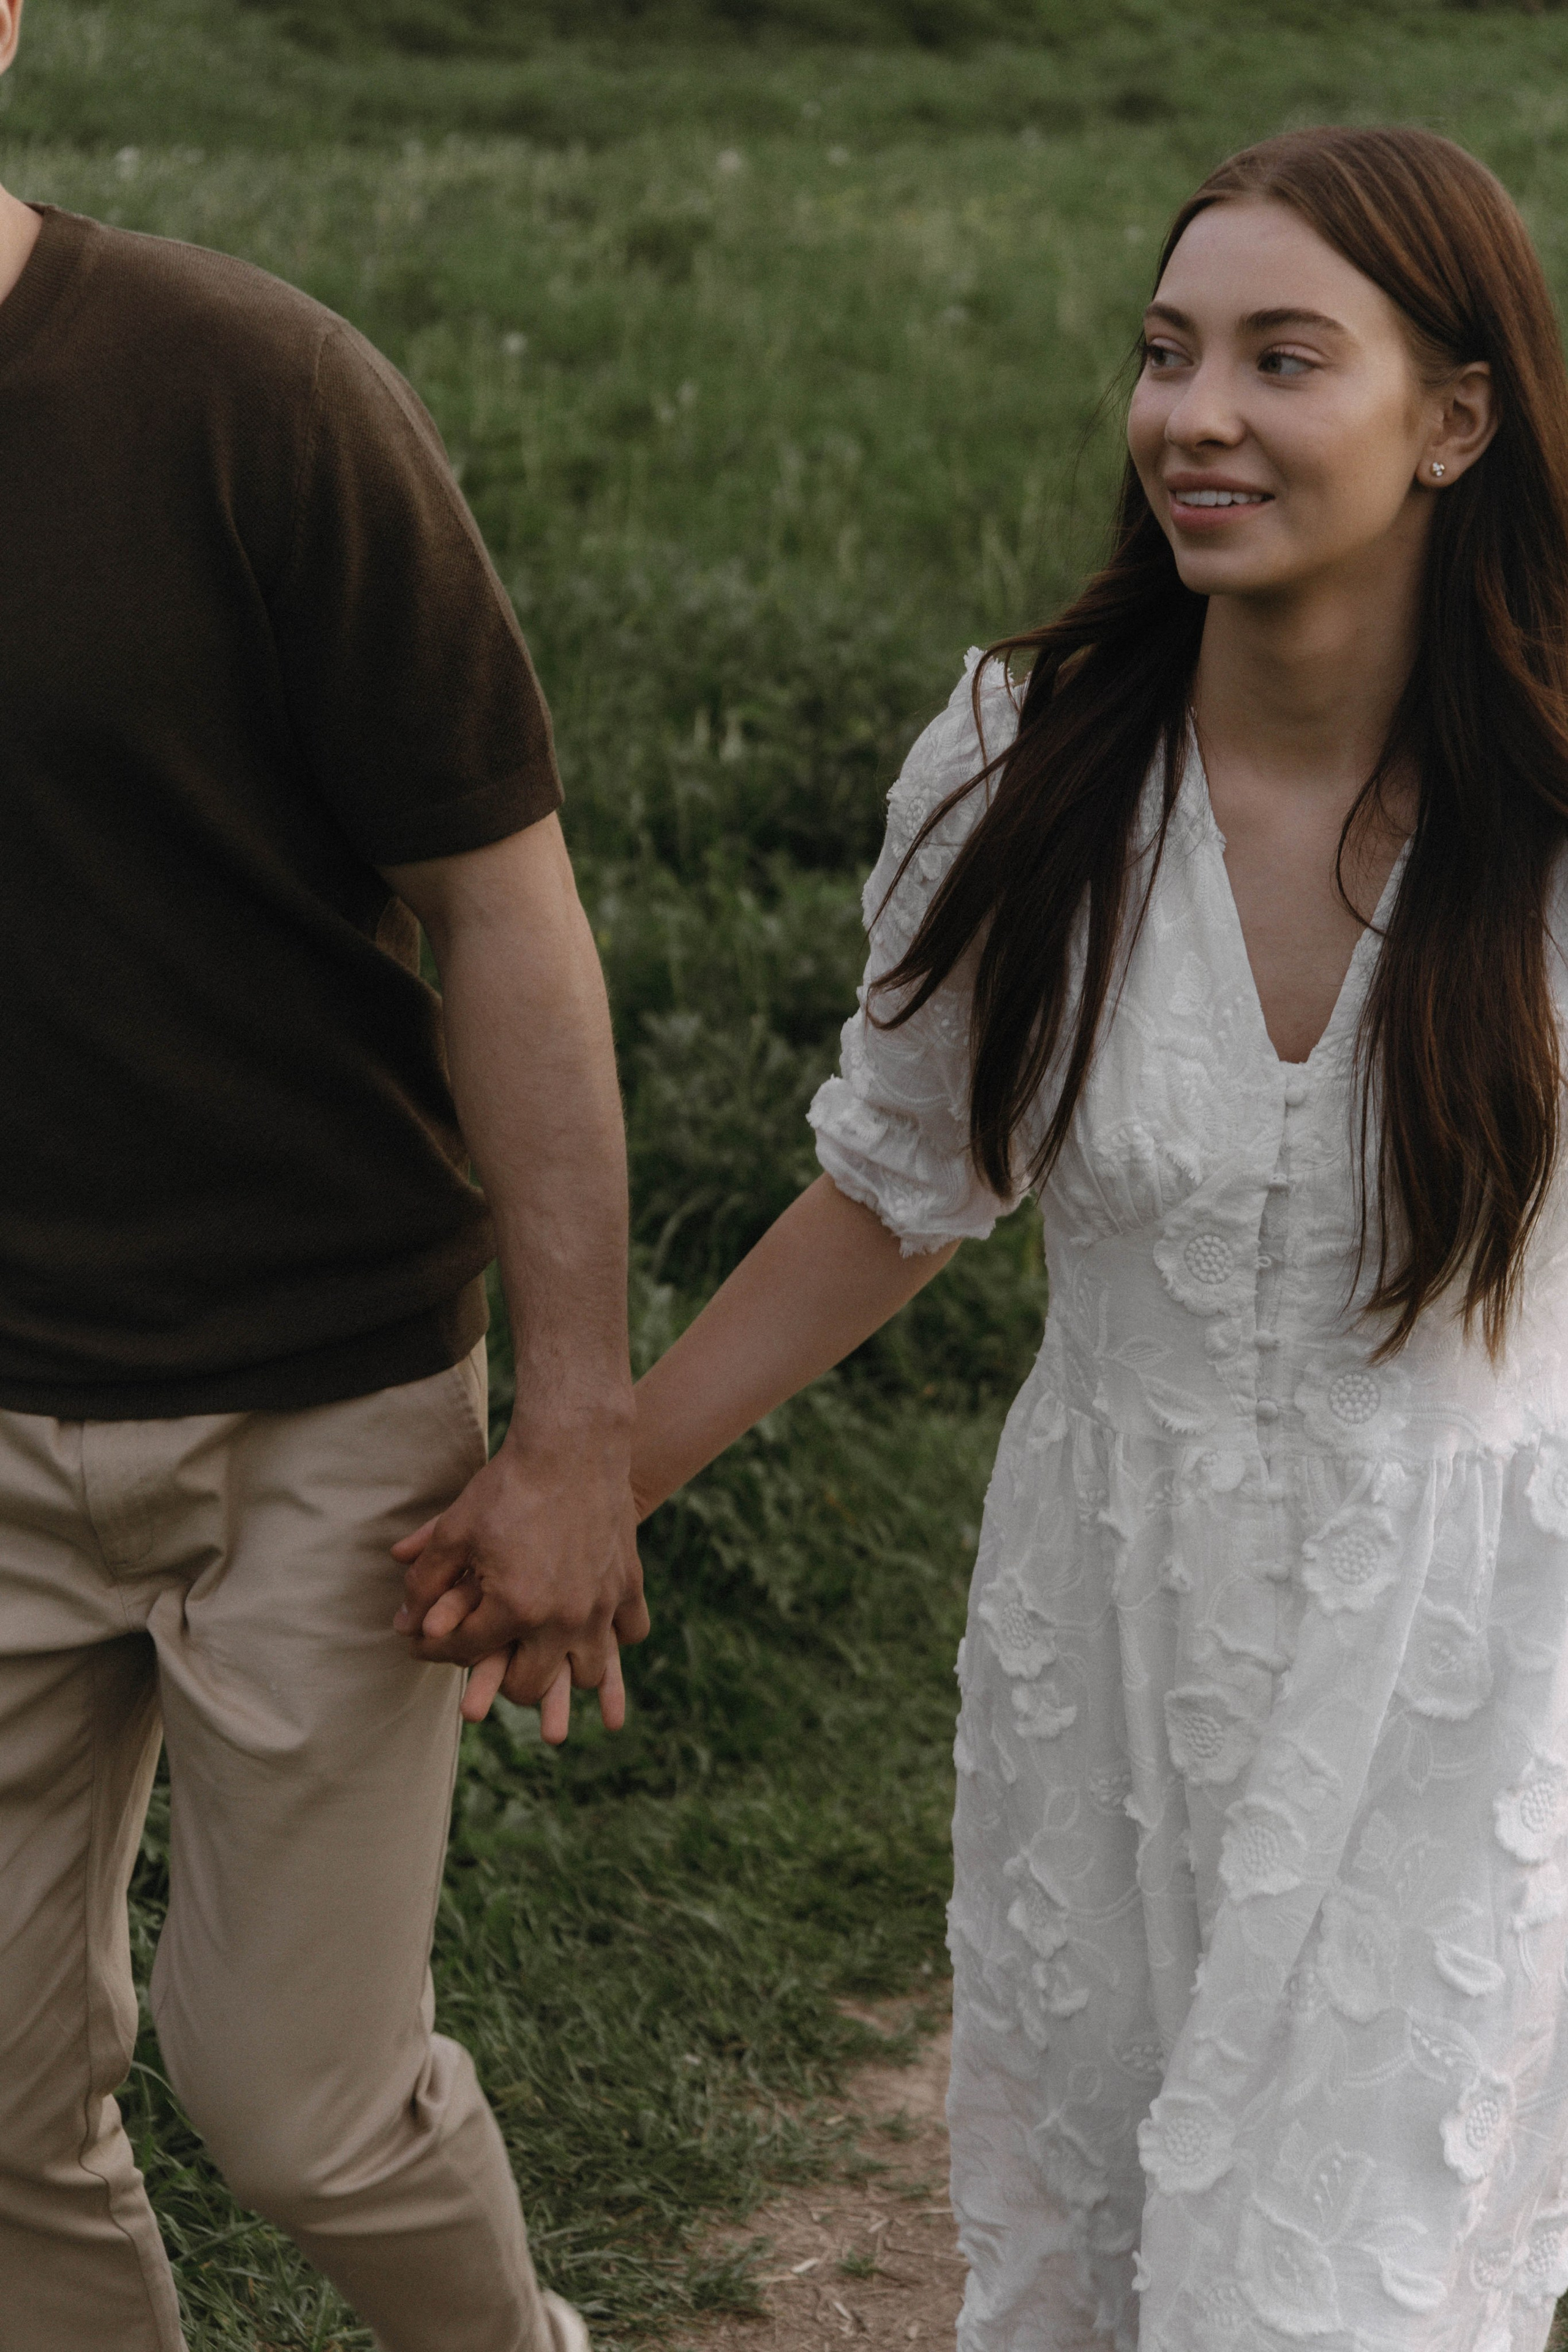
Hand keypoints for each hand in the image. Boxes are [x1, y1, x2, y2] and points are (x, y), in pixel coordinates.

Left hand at [390, 1435, 648, 1740]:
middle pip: (529, 1685)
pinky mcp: (629, 1584)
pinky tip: (593, 1625)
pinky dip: (614, 1636)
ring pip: (587, 1673)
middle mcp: (563, 1618)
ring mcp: (602, 1605)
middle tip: (484, 1657)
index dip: (435, 1650)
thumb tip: (404, 1625)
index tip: (425, 1644)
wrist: (573, 1445)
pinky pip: (631, 1633)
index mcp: (515, 1608)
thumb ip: (425, 1583)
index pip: (466, 1652)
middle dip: (498, 1679)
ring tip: (541, 1652)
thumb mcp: (454, 1531)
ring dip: (561, 1668)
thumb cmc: (509, 1487)